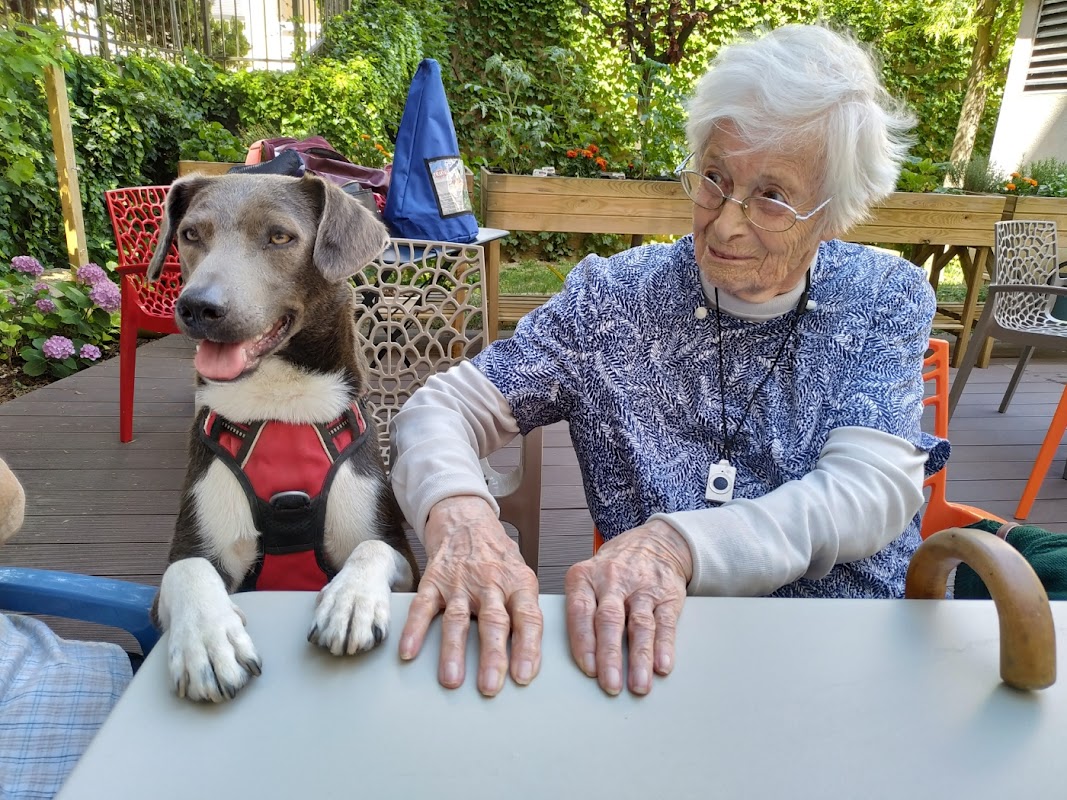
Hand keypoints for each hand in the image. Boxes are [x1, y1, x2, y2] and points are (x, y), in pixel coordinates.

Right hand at [399, 495, 542, 695]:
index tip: (523, 677)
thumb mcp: (521, 576)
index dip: (528, 648)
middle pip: (494, 622)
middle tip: (490, 687)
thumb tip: (530, 657)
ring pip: (458, 618)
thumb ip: (525, 610)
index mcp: (518, 584)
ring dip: (454, 651)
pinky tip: (409, 652)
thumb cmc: (497, 556)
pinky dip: (415, 630)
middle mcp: (490, 583)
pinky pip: (424, 607)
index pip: (528, 618)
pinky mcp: (434, 580)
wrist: (466, 519)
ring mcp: (460, 582)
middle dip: (493, 657)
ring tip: (451, 680)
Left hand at [564, 520, 691, 695]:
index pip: (580, 612)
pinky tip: (662, 665)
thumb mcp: (588, 577)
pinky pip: (665, 623)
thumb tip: (579, 657)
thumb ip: (581, 611)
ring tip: (638, 685)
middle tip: (610, 684)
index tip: (588, 669)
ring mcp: (642, 588)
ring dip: (639, 658)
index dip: (584, 642)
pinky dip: (664, 646)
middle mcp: (612, 581)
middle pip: (609, 621)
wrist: (655, 542)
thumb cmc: (614, 568)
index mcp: (585, 577)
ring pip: (639, 625)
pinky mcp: (667, 596)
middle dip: (609, 655)